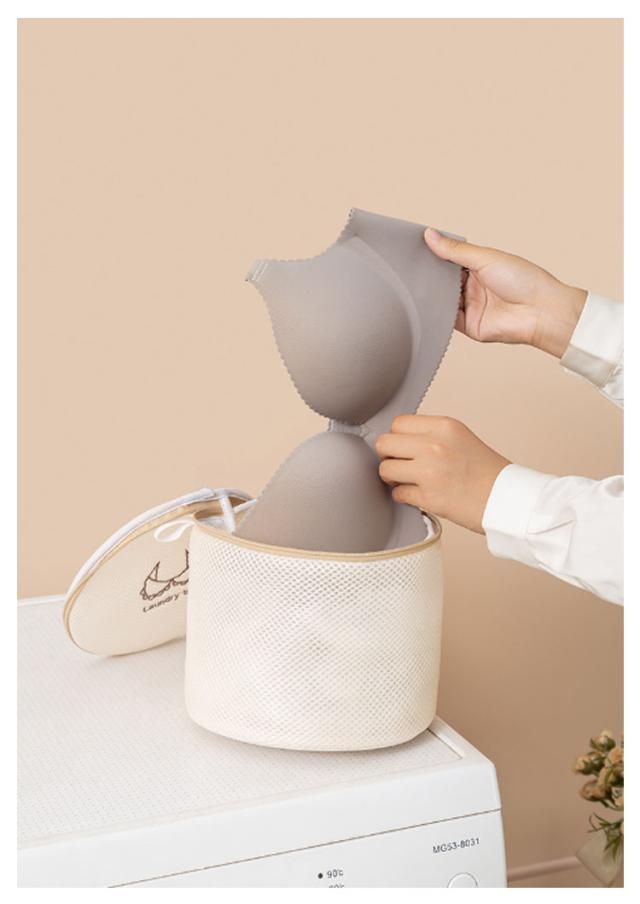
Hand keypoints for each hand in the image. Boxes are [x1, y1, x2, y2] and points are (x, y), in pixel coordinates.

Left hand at [376, 415, 509, 532]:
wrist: (508, 499)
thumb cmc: (486, 472)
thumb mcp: (460, 438)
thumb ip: (430, 435)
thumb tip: (397, 440)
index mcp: (444, 426)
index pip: (398, 423)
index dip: (397, 437)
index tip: (403, 447)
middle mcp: (435, 445)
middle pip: (384, 443)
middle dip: (389, 456)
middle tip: (401, 464)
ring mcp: (430, 471)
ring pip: (385, 469)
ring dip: (393, 478)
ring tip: (410, 481)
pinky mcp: (428, 497)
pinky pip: (397, 493)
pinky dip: (405, 496)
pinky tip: (420, 495)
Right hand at [424, 228, 586, 358]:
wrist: (540, 311)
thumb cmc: (524, 280)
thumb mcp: (486, 258)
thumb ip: (455, 250)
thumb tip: (430, 235)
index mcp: (480, 267)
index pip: (450, 260)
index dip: (434, 255)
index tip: (415, 248)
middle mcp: (474, 287)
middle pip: (444, 281)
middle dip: (430, 275)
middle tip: (408, 266)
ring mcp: (471, 307)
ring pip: (443, 300)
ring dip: (431, 294)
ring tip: (413, 284)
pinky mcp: (469, 326)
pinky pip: (447, 320)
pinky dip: (436, 313)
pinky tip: (426, 304)